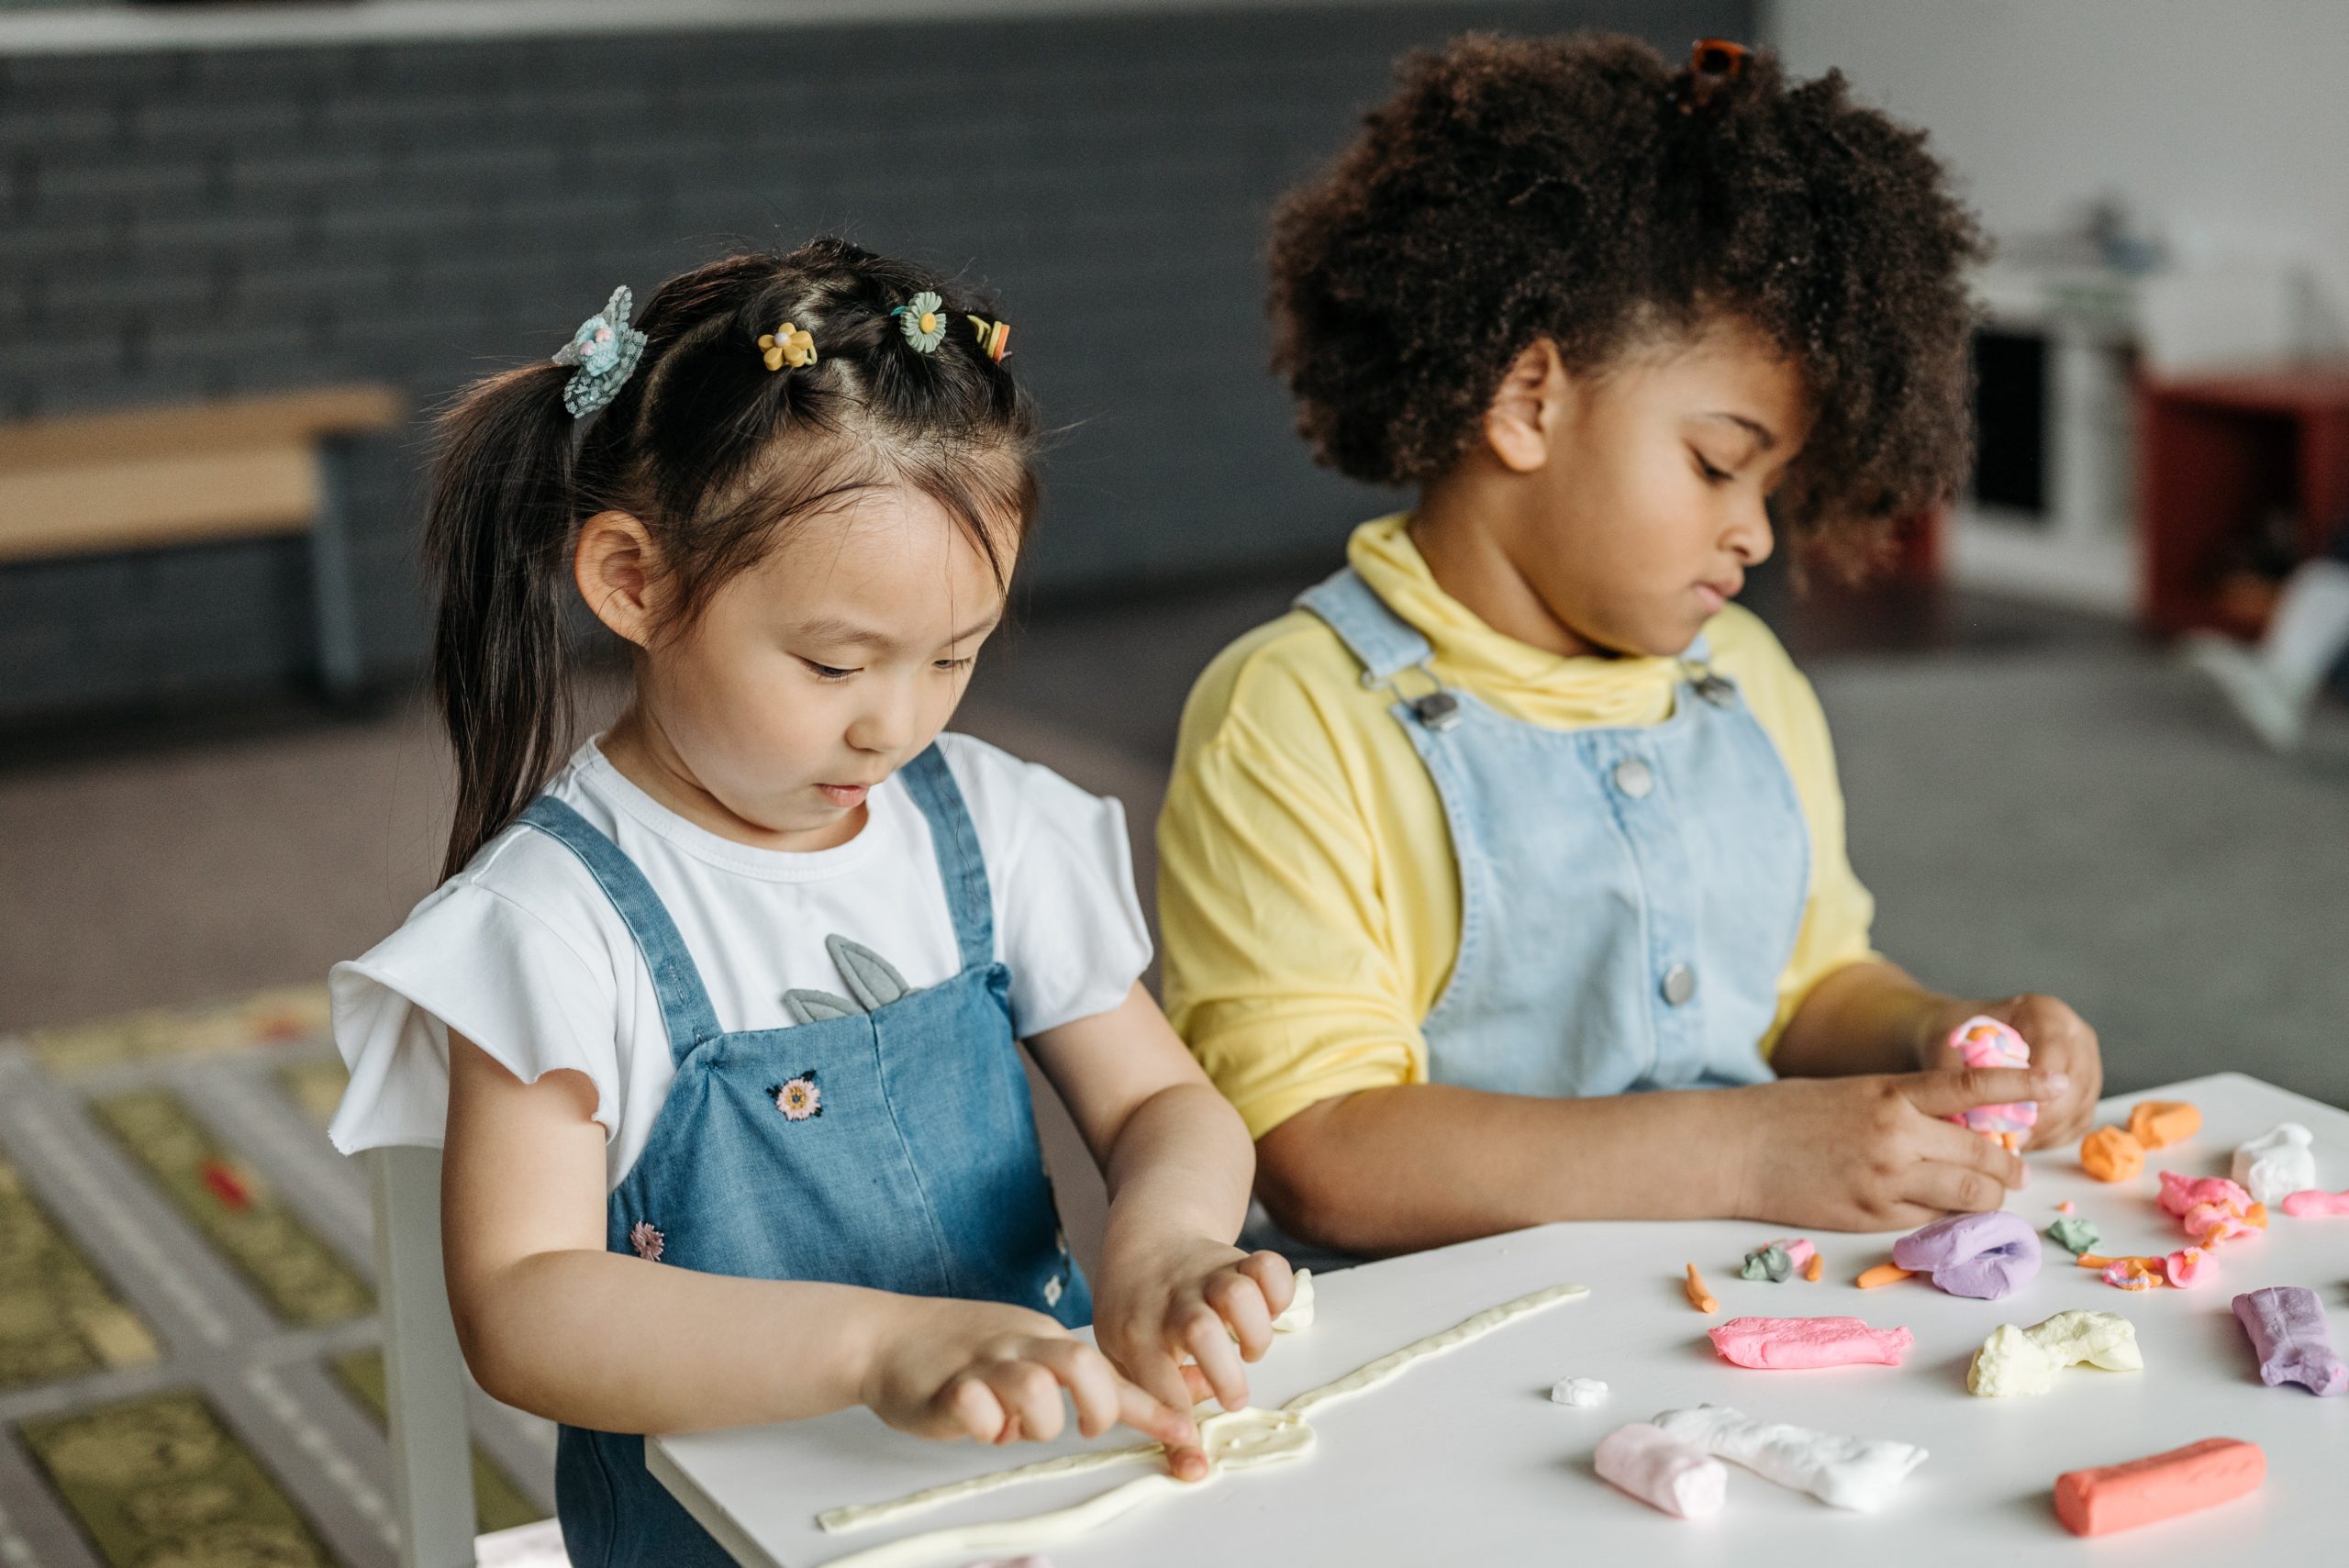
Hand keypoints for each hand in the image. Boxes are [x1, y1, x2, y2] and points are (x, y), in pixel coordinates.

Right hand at [860, 1296, 1195, 1455]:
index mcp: (1044, 1339)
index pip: (1107, 1370)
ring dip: (1036, 1422)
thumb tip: (1121, 1408)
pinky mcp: (945, 1386)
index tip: (1186, 1434)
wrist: (883, 1335)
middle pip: (1082, 1365)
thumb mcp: (1023, 1356)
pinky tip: (975, 1422)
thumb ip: (1066, 1381)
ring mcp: (983, 1362)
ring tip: (1013, 1426)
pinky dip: (984, 1426)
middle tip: (1083, 1428)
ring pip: (1035, 1389)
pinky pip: (976, 1407)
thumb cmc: (960, 1353)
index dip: (1149, 1407)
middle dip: (1098, 1408)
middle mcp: (1021, 1344)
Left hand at [1091, 1234, 1294, 1480]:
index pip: (1157, 1386)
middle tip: (1232, 1400)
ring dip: (1255, 1334)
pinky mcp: (1239, 1259)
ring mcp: (1208, 1277)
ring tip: (1249, 1352)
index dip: (1179, 1431)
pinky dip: (1280, 1294)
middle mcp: (1174, 1303)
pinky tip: (1266, 1312)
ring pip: (1240, 1295)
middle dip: (1225, 1376)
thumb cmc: (1136, 1309)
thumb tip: (1191, 1425)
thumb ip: (1150, 1394)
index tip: (1197, 1463)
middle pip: (1201, 1331)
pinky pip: (1270, 1268)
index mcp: (1137, 1332)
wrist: (1148, 1236)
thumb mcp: (1121, 1351)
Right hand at [1733, 1064, 2068, 1230]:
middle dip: (2007, 1166)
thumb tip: (1958, 1127)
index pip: (1972, 1085)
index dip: (2023, 1083)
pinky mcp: (1870, 1218)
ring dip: (1986, 1198)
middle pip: (1984, 1157)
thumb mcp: (1851, 1092)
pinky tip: (1932, 1209)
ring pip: (1968, 1198)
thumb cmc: (1786, 1113)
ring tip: (1985, 1195)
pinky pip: (1928, 1221)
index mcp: (1889, 1094)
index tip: (2058, 1082)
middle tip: (2013, 1170)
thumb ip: (1903, 1107)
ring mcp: (1885, 1183)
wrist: (1732, 1150)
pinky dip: (1940, 1216)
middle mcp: (1896, 1138)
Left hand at [1919, 994, 2103, 1150]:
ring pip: (2078, 1109)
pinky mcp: (2085, 1091)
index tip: (2014, 1119)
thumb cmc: (1956, 1037)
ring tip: (2012, 1144)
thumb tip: (1972, 1121)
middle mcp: (2074, 1035)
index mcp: (2045, 1013)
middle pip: (2073, 1087)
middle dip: (2042, 1120)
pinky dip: (2051, 1138)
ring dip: (2045, 1133)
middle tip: (2011, 1141)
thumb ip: (1964, 1077)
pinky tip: (2023, 1141)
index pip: (2052, 1057)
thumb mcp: (1950, 1047)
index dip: (2034, 1092)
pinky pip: (2077, 1123)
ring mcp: (2086, 1062)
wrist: (1964, 1036)